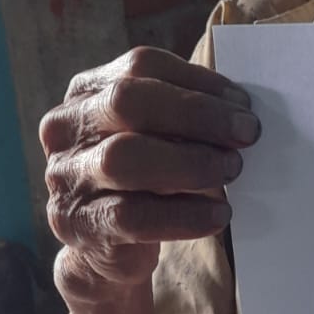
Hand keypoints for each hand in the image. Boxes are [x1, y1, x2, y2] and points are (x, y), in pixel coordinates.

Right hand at [40, 47, 259, 303]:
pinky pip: (133, 217)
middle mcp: (67, 127)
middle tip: (247, 134)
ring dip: (191, 163)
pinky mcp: (77, 224)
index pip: (142, 65)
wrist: (105, 248)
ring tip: (232, 171)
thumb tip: (241, 113)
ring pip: (124, 158)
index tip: (243, 104)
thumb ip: (186, 117)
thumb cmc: (143, 180)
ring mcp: (66, 176)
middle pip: (128, 102)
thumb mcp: (157, 137)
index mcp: (89, 92)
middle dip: (197, 114)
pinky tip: (219, 215)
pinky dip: (184, 215)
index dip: (198, 81)